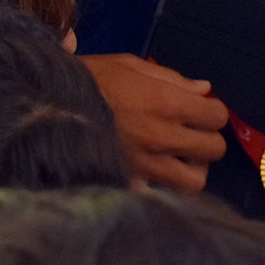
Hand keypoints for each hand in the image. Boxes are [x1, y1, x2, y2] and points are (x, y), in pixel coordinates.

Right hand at [81, 54, 227, 191]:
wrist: (47, 104)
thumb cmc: (91, 78)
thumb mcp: (130, 66)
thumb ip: (172, 79)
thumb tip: (205, 90)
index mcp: (167, 103)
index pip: (217, 116)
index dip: (213, 112)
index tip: (202, 110)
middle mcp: (163, 137)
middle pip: (214, 150)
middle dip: (207, 139)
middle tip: (192, 134)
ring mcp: (146, 165)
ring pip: (195, 182)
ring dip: (192, 170)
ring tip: (179, 160)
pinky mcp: (128, 183)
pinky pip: (159, 198)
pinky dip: (162, 191)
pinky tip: (155, 178)